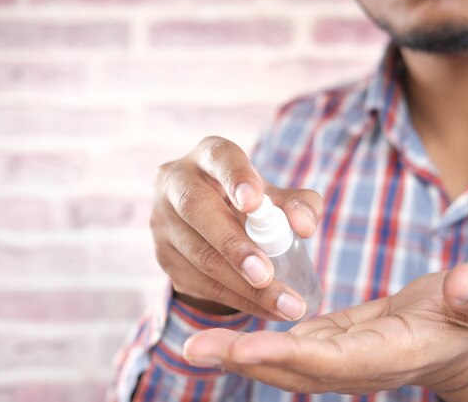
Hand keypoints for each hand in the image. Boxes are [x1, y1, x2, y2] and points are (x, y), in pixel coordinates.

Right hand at [151, 136, 323, 320]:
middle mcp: (176, 182)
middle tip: (266, 274)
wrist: (214, 227)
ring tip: (285, 305)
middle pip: (197, 209)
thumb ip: (298, 205)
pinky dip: (238, 300)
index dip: (236, 178)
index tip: (255, 203)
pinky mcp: (164, 256)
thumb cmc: (252, 204)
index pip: (219, 157)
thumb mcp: (276, 197)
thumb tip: (303, 226)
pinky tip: (268, 310)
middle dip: (233, 245)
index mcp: (209, 156)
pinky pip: (200, 283)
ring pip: (199, 255)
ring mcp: (164, 221)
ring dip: (243, 286)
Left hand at [183, 264, 467, 400]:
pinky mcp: (329, 344)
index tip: (244, 346)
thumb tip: (464, 282)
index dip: (289, 353)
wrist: (456, 342)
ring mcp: (338, 357)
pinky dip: (255, 344)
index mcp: (388, 354)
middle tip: (192, 347)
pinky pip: (287, 348)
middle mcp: (354, 364)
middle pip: (292, 368)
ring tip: (193, 344)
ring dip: (238, 354)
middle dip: (243, 360)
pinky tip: (223, 335)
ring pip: (282, 361)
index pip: (332, 360)